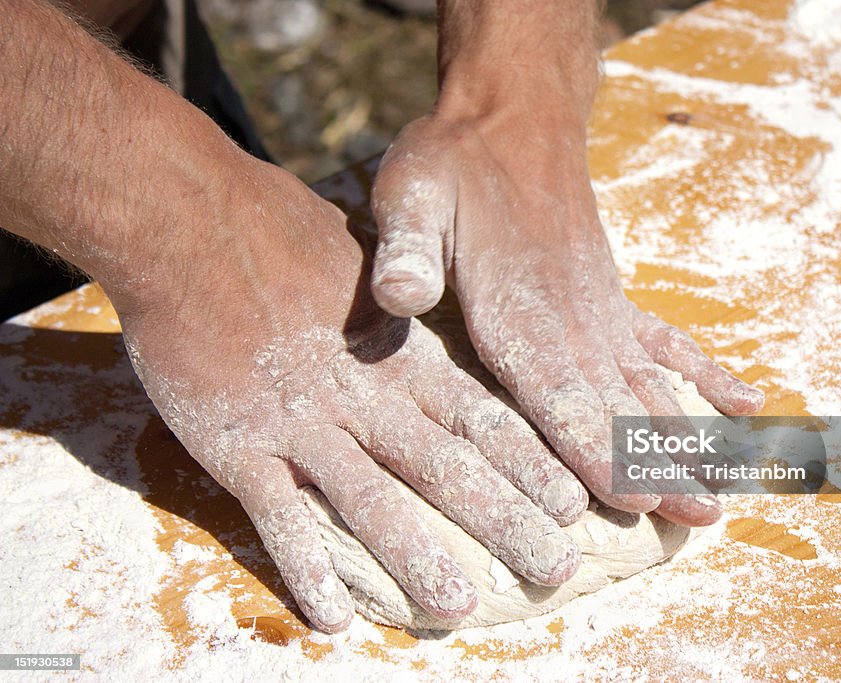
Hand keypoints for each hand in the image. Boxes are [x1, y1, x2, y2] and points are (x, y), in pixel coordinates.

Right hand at [110, 162, 586, 631]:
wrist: (189, 222)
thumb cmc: (282, 234)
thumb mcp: (368, 266)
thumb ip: (406, 311)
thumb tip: (440, 322)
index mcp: (400, 355)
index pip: (481, 418)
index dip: (530, 465)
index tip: (577, 505)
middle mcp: (364, 396)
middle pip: (445, 468)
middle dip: (504, 521)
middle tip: (556, 569)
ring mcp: (301, 423)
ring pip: (370, 501)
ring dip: (416, 557)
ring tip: (459, 607)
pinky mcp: (236, 445)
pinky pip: (276, 517)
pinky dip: (304, 567)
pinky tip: (331, 618)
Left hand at [369, 109, 763, 526]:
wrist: (513, 114)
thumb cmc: (453, 161)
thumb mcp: (411, 194)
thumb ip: (408, 249)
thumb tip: (401, 296)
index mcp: (518, 309)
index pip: (561, 393)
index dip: (596, 448)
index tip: (636, 498)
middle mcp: (572, 318)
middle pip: (617, 406)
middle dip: (657, 468)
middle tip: (701, 522)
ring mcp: (601, 309)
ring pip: (650, 386)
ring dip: (685, 439)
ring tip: (723, 491)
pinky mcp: (613, 296)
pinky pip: (667, 340)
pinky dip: (705, 373)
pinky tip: (744, 404)